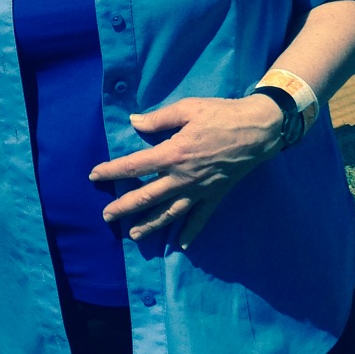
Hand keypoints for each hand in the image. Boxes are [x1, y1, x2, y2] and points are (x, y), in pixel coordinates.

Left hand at [90, 93, 287, 247]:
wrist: (258, 129)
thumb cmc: (221, 114)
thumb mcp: (187, 109)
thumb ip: (158, 119)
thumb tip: (134, 123)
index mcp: (172, 154)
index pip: (134, 166)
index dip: (112, 172)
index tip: (95, 176)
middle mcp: (183, 177)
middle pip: (146, 197)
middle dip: (123, 207)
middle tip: (106, 216)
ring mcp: (200, 189)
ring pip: (170, 213)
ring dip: (150, 225)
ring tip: (133, 234)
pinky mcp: (216, 194)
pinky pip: (201, 217)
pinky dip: (191, 232)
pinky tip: (181, 245)